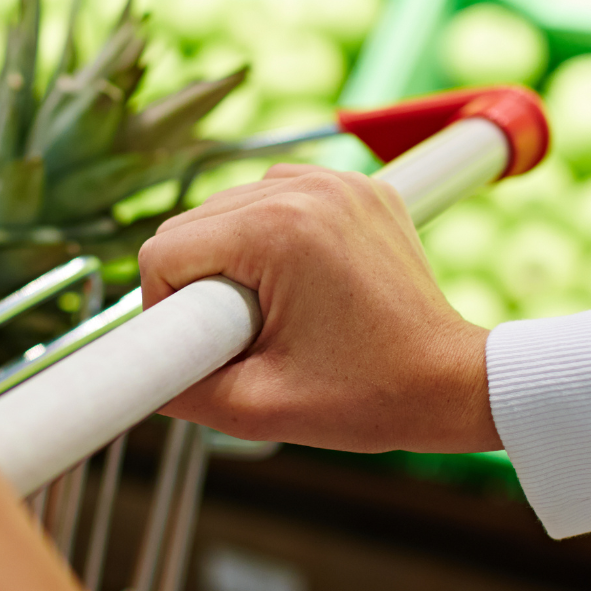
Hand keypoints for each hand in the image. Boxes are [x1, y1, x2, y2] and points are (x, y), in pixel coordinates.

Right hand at [140, 165, 500, 452]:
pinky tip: (297, 283)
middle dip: (200, 285)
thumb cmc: (373, 397)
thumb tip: (136, 375)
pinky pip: (277, 196)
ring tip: (275, 313)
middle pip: (193, 224)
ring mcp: (336, 182)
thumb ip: (181, 389)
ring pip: (230, 207)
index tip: (203, 349)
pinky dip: (270, 236)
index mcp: (278, 231)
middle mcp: (305, 189)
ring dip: (232, 258)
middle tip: (244, 339)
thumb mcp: (259, 408)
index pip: (164, 252)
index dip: (166, 311)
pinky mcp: (357, 188)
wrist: (454, 383)